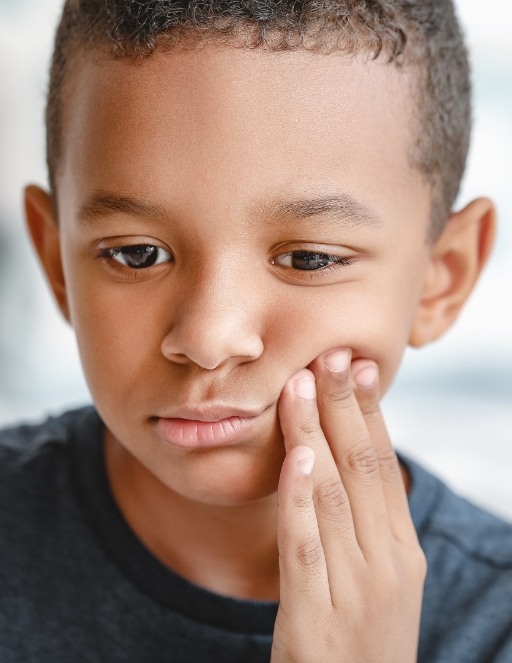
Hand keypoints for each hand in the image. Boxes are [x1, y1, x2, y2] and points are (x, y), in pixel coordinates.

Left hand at [271, 349, 425, 662]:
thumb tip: (336, 461)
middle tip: (332, 354)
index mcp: (400, 550)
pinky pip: (306, 548)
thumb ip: (361, 525)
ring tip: (302, 384)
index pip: (384, 466)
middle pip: (363, 468)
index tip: (357, 367)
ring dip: (315, 434)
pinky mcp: (316, 622)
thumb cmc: (360, 638)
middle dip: (345, 406)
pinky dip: (301, 500)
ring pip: (334, 496)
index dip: (370, 412)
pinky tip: (296, 458)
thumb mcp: (375, 579)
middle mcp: (386, 564)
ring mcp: (355, 592)